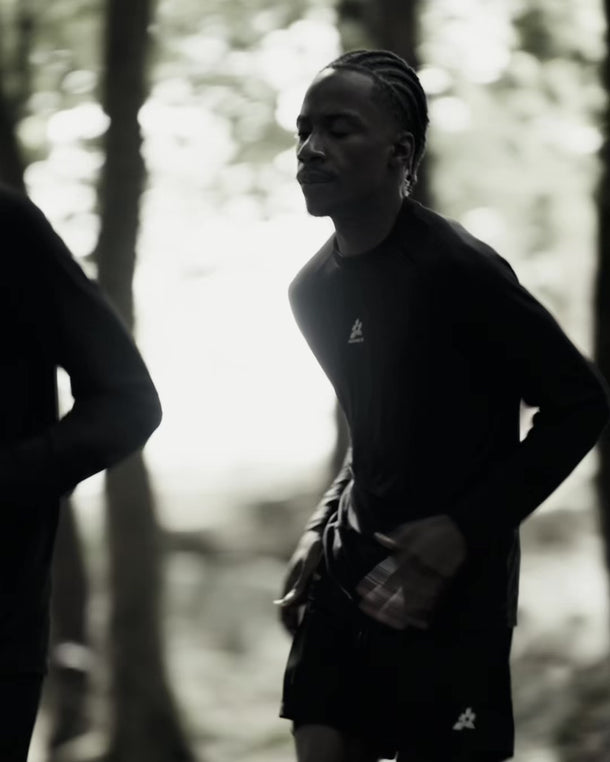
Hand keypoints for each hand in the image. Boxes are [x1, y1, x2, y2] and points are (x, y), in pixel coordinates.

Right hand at [275, 530, 322, 634]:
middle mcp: (291, 585)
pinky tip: (318, 616)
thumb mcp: (308, 565)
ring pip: (296, 607)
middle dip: (293, 628)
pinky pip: (304, 600)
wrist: (318, 531)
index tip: (295, 641)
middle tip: (304, 644)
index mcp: (289, 584)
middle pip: (289, 613)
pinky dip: (307, 611)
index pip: (284, 612)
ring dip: (300, 620)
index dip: (287, 627)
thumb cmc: (313, 547)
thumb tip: (284, 604)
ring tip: (311, 634)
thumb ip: (299, 584)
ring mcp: (299, 583)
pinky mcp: (307, 580)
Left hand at [357, 515, 465, 629]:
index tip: (362, 590)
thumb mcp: (413, 527)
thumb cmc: (434, 528)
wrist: (461, 531)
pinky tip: (409, 619)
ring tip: (384, 616)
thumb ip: (396, 536)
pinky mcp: (443, 583)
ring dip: (398, 607)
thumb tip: (378, 538)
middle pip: (399, 586)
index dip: (375, 582)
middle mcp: (420, 565)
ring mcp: (432, 575)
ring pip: (413, 596)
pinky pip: (430, 601)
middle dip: (383, 598)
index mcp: (411, 551)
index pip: (390, 570)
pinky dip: (420, 611)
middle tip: (368, 607)